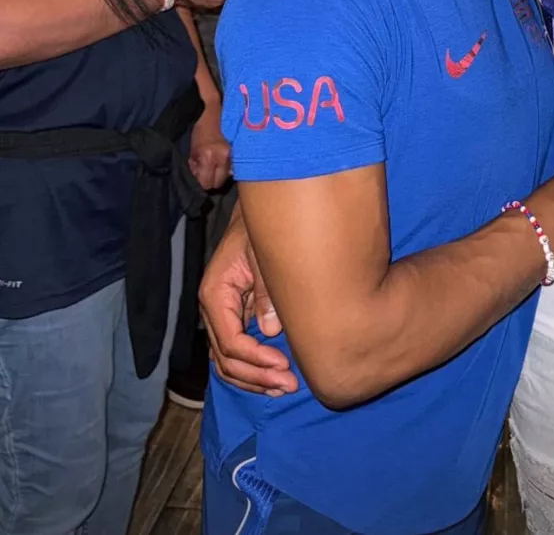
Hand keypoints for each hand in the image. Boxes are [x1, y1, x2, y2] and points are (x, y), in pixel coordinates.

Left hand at [189, 100, 230, 190]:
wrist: (211, 111)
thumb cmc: (199, 131)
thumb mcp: (193, 150)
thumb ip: (195, 167)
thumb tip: (198, 180)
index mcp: (208, 157)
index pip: (207, 183)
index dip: (201, 182)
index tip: (198, 175)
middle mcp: (222, 158)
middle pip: (218, 183)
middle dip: (211, 180)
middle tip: (205, 171)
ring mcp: (231, 154)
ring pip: (226, 177)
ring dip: (219, 174)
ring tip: (213, 165)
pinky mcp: (235, 151)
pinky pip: (231, 168)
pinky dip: (225, 167)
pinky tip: (220, 161)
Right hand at [200, 209, 297, 395]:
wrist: (254, 218)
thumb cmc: (258, 231)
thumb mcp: (263, 253)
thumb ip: (265, 290)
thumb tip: (270, 329)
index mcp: (215, 294)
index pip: (229, 341)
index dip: (255, 359)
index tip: (283, 365)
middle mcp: (212, 311)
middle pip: (226, 359)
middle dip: (256, 376)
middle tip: (288, 385)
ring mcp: (220, 318)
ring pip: (226, 363)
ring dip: (253, 380)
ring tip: (282, 387)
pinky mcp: (232, 321)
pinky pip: (234, 355)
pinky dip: (251, 371)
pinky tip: (274, 378)